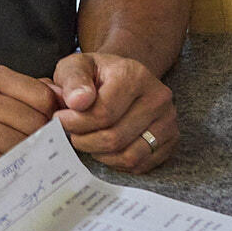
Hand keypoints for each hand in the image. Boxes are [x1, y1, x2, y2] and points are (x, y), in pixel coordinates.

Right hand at [0, 65, 60, 191]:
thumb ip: (24, 92)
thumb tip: (66, 98)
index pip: (41, 96)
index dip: (54, 118)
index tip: (54, 133)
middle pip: (33, 123)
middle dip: (41, 142)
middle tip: (41, 154)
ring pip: (17, 145)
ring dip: (24, 159)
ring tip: (23, 163)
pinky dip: (3, 170)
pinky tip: (0, 170)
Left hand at [49, 51, 177, 172]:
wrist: (122, 78)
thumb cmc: (95, 75)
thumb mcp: (76, 66)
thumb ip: (72, 80)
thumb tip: (77, 102)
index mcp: (135, 75)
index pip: (103, 113)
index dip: (75, 123)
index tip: (60, 119)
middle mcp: (158, 97)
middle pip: (114, 137)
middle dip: (85, 141)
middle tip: (72, 134)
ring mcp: (168, 120)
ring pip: (128, 155)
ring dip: (100, 154)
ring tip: (87, 140)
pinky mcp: (171, 140)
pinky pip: (139, 164)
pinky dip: (116, 162)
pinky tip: (105, 148)